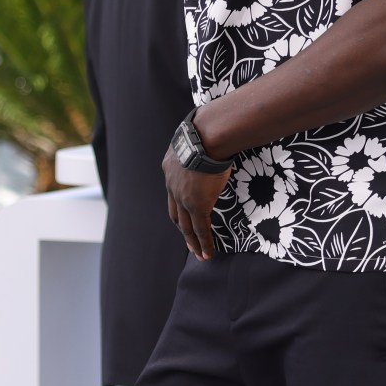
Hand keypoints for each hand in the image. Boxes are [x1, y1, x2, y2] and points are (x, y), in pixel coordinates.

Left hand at [163, 145, 231, 260]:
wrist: (206, 137)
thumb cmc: (206, 131)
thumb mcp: (195, 139)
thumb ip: (199, 146)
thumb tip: (214, 141)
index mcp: (170, 168)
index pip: (173, 193)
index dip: (179, 206)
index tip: (185, 215)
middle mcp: (172, 186)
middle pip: (176, 214)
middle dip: (183, 229)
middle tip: (189, 242)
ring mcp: (183, 197)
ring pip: (186, 226)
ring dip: (192, 242)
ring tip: (200, 254)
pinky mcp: (197, 205)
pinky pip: (200, 229)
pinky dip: (203, 243)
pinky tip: (207, 253)